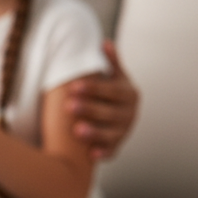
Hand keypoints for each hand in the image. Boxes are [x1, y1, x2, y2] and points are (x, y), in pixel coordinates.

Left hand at [66, 40, 139, 159]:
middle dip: (90, 109)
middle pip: (110, 113)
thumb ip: (111, 62)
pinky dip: (103, 154)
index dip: (94, 89)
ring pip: (111, 134)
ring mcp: (124, 131)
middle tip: (68, 106)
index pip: (112, 91)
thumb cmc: (112, 92)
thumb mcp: (115, 76)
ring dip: (95, 133)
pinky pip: (112, 152)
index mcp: (129, 94)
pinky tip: (91, 155)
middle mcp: (130, 114)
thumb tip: (105, 42)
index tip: (73, 86)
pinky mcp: (117, 146)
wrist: (121, 114)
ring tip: (76, 131)